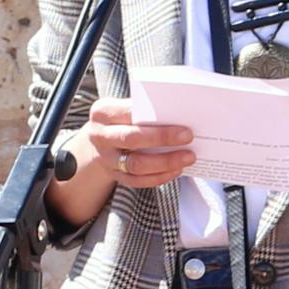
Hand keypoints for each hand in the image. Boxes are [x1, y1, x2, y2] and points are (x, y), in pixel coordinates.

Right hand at [77, 97, 197, 189]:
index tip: (182, 125)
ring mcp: (106, 158)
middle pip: (131, 139)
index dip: (155, 120)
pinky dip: (159, 177)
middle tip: (188, 138)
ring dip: (165, 162)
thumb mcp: (125, 108)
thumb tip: (178, 116)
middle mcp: (101, 136)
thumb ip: (145, 110)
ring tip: (187, 157)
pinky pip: (137, 180)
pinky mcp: (114, 175)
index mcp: (103, 113)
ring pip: (136, 164)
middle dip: (162, 139)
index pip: (129, 114)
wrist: (100, 141)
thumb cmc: (121, 120)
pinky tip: (176, 170)